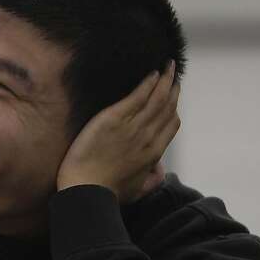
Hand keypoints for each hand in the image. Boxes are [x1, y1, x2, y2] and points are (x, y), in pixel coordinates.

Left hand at [57, 61, 179, 202]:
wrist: (86, 191)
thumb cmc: (107, 194)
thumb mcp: (137, 191)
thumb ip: (152, 180)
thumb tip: (160, 171)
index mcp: (154, 153)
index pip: (171, 124)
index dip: (174, 108)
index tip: (173, 97)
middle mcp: (148, 137)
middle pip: (167, 107)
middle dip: (172, 88)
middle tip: (174, 73)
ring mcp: (132, 127)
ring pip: (156, 98)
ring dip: (164, 79)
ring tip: (168, 66)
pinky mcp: (114, 119)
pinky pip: (137, 96)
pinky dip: (147, 83)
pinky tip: (151, 73)